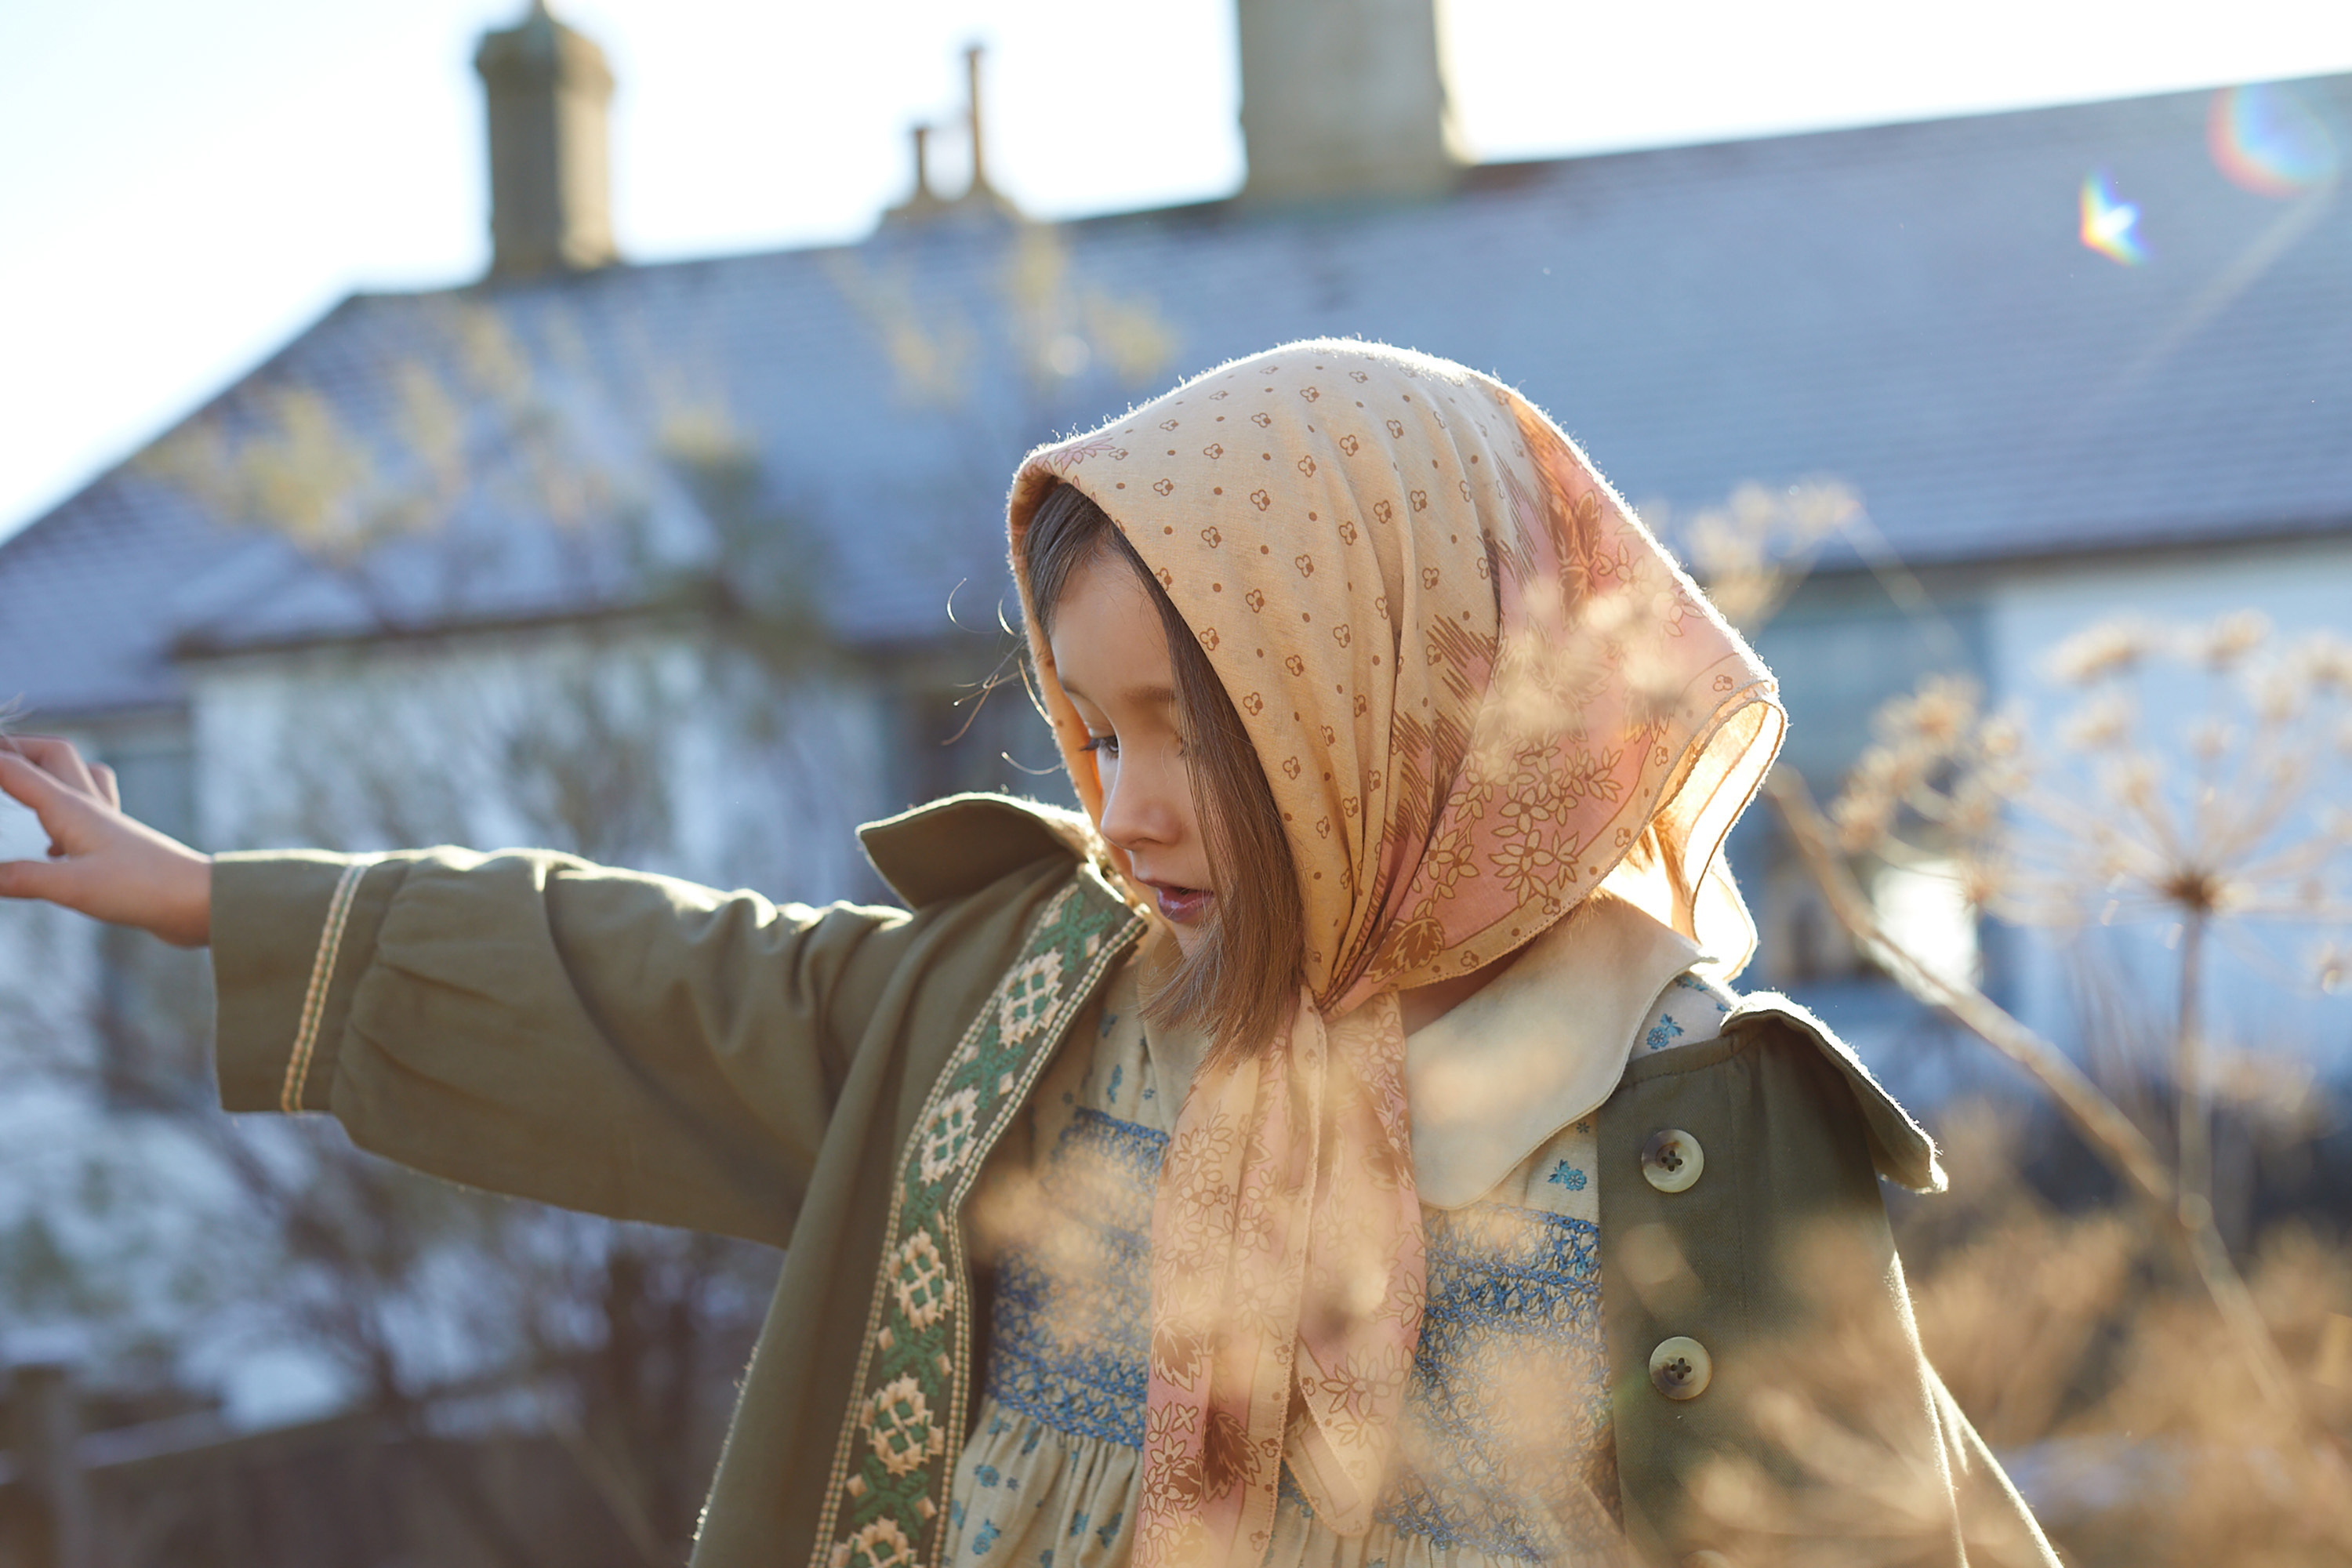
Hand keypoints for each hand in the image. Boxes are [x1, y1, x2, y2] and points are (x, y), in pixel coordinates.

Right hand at [0, 735, 212, 945]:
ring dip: (48, 769)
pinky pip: (92, 810)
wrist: (201, 902)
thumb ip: (21, 878)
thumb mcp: (72, 888)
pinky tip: (55, 846)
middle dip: (17, 747)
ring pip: (78, 777)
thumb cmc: (143, 889)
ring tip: (19, 781)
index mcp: (72, 808)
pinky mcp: (121, 845)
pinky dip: (66, 809)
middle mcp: (91, 806)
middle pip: (53, 755)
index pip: (13, 770)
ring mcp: (110, 824)